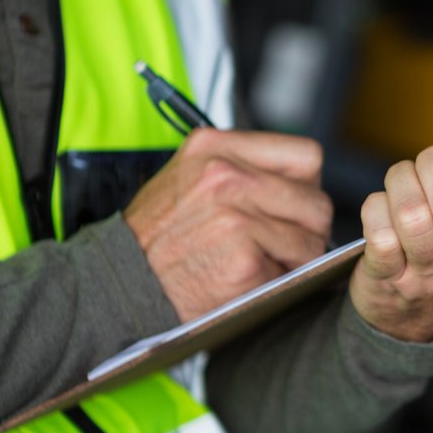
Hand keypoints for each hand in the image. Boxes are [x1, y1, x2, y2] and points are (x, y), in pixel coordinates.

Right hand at [125, 129, 332, 322]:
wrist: (116, 284)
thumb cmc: (155, 237)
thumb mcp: (188, 178)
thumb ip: (241, 169)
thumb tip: (302, 186)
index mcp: (215, 148)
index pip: (306, 156)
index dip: (308, 187)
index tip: (295, 206)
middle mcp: (226, 176)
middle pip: (316, 202)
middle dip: (309, 230)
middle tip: (288, 247)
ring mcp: (235, 217)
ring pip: (309, 240)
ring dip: (297, 260)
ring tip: (267, 266)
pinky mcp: (242, 259)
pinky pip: (291, 273)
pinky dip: (278, 284)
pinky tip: (250, 282)